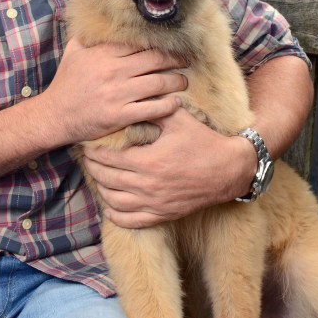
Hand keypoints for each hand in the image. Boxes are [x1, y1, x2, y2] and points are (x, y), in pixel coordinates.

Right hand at [39, 36, 187, 146]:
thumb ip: (89, 35)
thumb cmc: (65, 83)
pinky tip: (175, 103)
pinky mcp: (120, 115)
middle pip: (155, 60)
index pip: (140, 43)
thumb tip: (100, 18)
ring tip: (183, 81)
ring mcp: (118, 94)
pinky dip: (168, 105)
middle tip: (185, 61)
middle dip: (175, 60)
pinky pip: (153, 108)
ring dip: (176, 82)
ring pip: (158, 83)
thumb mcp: (73, 52)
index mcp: (104, 53)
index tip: (171, 46)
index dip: (160, 44)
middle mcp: (113, 71)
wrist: (55, 115)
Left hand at [82, 107, 257, 228]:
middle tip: (87, 159)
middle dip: (93, 168)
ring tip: (97, 177)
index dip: (93, 152)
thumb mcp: (177, 118)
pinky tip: (110, 206)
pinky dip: (116, 215)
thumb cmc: (204, 141)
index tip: (87, 145)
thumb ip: (152, 108)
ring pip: (114, 201)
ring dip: (101, 189)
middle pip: (106, 179)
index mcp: (148, 161)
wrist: (230, 169)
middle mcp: (148, 185)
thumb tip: (133, 96)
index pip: (108, 159)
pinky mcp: (163, 215)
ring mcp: (155, 203)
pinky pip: (131, 221)